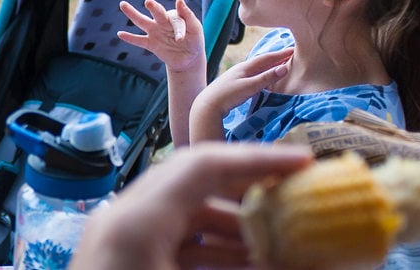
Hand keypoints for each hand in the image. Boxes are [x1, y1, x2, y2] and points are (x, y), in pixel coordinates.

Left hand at [70, 142, 313, 269]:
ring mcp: (116, 242)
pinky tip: (244, 266)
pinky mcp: (118, 263)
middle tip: (294, 197)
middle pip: (192, 184)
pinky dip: (206, 249)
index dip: (257, 161)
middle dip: (246, 191)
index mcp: (138, 221)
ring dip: (230, 225)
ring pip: (181, 215)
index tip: (304, 164)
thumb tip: (300, 263)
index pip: (203, 166)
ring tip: (277, 245)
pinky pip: (168, 242)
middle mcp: (122, 221)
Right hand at [118, 0, 205, 73]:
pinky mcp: (150, 44)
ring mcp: (155, 32)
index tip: (181, 39)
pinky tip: (120, 34)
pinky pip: (139, 40)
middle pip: (157, 12)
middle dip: (154, 8)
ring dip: (132, 14)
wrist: (188, 59)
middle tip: (149, 2)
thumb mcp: (195, 29)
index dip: (178, 29)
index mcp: (175, 16)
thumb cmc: (194, 41)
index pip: (175, 20)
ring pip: (142, 21)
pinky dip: (130, 38)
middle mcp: (163, 22)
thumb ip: (187, 15)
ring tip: (123, 4)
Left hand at [190, 48, 292, 141]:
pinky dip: (263, 73)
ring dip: (270, 65)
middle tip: (291, 53)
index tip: (294, 49)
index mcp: (245, 67)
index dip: (281, 54)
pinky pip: (253, 75)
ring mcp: (237, 76)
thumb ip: (266, 78)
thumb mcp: (249, 87)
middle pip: (263, 61)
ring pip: (258, 68)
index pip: (267, 58)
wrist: (207, 106)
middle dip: (277, 57)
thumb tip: (284, 68)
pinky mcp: (235, 85)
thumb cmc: (228, 96)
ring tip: (281, 63)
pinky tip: (263, 77)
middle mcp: (241, 69)